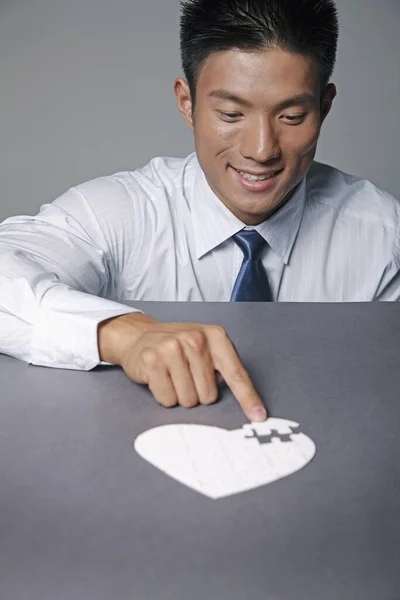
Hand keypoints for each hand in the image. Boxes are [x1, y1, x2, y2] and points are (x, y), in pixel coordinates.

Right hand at [98, 313, 266, 421]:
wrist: (140, 335)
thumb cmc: (178, 346)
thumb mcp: (206, 347)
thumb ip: (223, 368)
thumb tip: (243, 401)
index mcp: (215, 336)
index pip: (236, 373)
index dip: (248, 398)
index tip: (259, 416)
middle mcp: (195, 339)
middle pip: (209, 395)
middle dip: (197, 393)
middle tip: (186, 376)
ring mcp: (172, 348)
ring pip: (188, 400)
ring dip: (180, 394)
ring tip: (172, 375)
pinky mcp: (152, 360)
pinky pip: (167, 399)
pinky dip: (164, 395)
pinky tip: (160, 377)